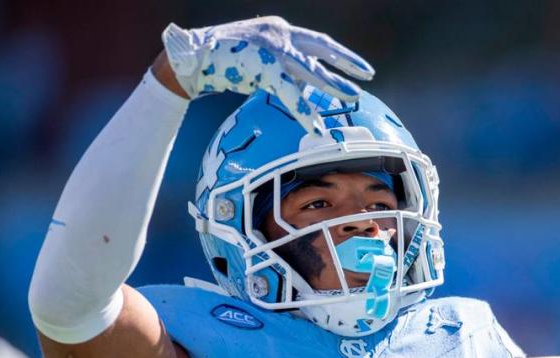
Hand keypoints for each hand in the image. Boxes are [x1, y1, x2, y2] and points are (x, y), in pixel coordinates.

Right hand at [162, 16, 373, 134]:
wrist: (191, 57)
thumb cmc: (221, 60)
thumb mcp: (256, 58)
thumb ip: (278, 67)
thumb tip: (297, 87)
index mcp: (279, 30)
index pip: (316, 41)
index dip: (339, 53)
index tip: (359, 66)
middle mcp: (279, 34)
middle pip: (320, 48)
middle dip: (347, 62)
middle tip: (369, 74)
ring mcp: (271, 49)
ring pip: (310, 70)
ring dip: (333, 84)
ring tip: (353, 97)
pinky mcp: (261, 67)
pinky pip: (289, 92)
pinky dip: (304, 110)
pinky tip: (316, 125)